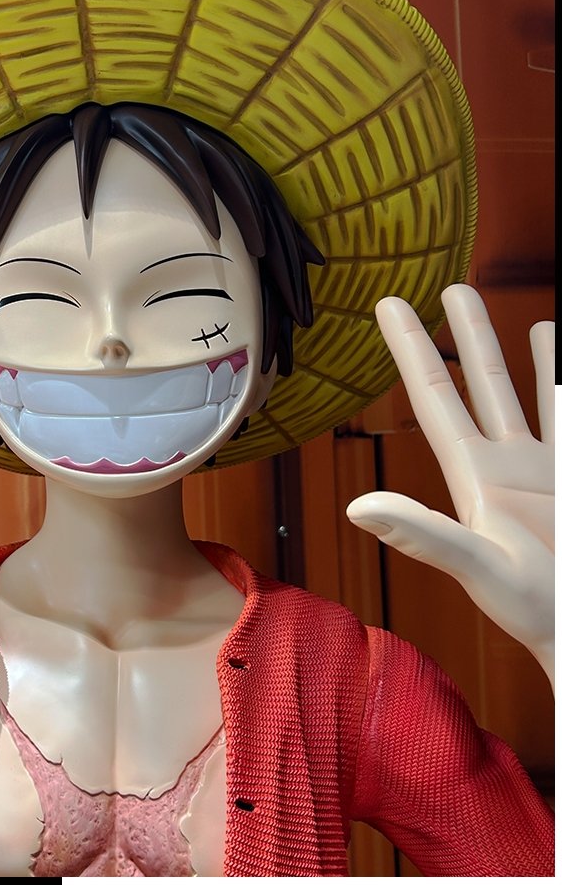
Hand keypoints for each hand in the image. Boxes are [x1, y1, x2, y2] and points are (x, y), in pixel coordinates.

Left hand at [346, 284, 554, 688]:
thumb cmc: (537, 611)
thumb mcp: (480, 568)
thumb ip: (423, 535)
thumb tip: (354, 508)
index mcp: (472, 475)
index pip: (433, 395)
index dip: (411, 349)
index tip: (389, 303)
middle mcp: (504, 463)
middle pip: (480, 382)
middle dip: (466, 333)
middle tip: (451, 284)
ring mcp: (545, 469)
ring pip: (530, 394)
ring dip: (522, 354)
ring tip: (519, 313)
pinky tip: (560, 353)